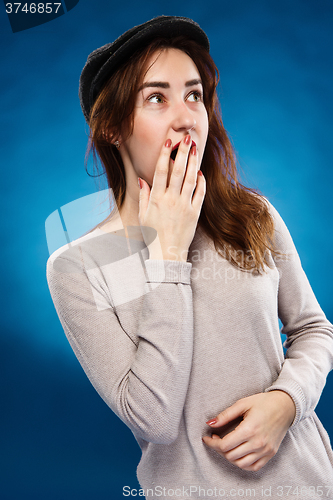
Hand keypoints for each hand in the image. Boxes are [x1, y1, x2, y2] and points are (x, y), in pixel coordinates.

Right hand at [138, 135, 205, 260]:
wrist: (167, 252)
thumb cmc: (153, 234)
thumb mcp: (143, 215)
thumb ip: (144, 196)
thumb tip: (142, 179)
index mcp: (156, 199)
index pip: (161, 172)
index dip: (165, 155)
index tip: (169, 142)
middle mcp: (170, 200)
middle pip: (178, 171)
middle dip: (183, 152)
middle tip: (187, 138)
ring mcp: (184, 206)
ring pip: (190, 179)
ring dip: (193, 162)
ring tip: (195, 149)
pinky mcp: (195, 213)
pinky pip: (200, 194)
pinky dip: (201, 181)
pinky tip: (199, 171)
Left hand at [202, 391, 295, 471]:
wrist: (286, 406)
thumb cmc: (263, 402)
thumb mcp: (242, 404)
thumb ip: (225, 415)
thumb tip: (209, 423)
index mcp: (249, 429)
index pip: (225, 445)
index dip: (212, 443)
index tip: (207, 437)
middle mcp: (258, 443)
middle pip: (230, 455)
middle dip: (219, 449)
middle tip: (216, 439)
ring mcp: (265, 450)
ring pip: (241, 464)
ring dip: (229, 457)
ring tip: (226, 446)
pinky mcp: (270, 454)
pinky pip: (253, 467)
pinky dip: (243, 463)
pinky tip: (238, 453)